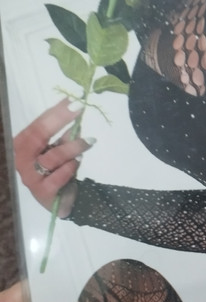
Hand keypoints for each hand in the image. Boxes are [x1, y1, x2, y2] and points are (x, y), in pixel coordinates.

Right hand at [13, 99, 94, 217]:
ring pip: (51, 157)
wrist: (62, 201)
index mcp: (23, 146)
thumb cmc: (58, 170)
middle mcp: (21, 160)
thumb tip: (75, 117)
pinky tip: (78, 162)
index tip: (73, 100)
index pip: (37, 125)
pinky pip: (58, 176)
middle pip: (38, 136)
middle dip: (60, 120)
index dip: (55, 112)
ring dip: (72, 147)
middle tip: (79, 109)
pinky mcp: (42, 192)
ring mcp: (30, 177)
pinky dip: (71, 167)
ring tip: (88, 142)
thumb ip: (65, 136)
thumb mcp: (60, 150)